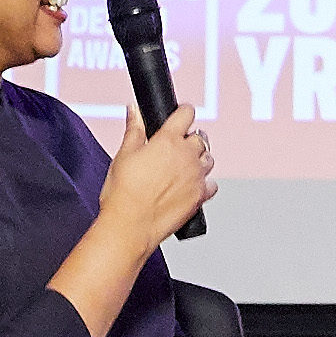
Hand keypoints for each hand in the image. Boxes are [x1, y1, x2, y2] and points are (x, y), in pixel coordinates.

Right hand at [96, 104, 218, 246]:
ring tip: (183, 168)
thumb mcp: (124, 154)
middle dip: (190, 139)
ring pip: (208, 159)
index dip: (183, 113)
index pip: (186, 114)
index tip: (181, 116)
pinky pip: (211, 185)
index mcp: (168, 140)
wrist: (131, 225)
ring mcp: (196, 176)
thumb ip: (134, 129)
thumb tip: (135, 111)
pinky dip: (204, 184)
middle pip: (200, 138)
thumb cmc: (124, 193)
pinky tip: (190, 187)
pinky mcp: (200, 197)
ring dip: (199, 160)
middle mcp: (187, 156)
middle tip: (176, 148)